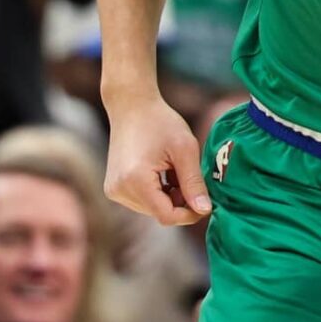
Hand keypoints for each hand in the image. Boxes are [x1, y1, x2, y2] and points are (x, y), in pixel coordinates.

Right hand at [103, 93, 211, 225]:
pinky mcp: (114, 187)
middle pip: (159, 213)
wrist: (131, 105)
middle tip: (190, 176)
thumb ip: (194, 183)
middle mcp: (120, 190)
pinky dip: (158, 192)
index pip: (167, 216)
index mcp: (135, 181)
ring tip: (174, 169)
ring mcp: (114, 190)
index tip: (206, 203)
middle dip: (180, 201)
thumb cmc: (160, 122)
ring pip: (152, 208)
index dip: (190, 214)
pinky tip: (163, 171)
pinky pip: (143, 200)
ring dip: (169, 196)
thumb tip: (205, 211)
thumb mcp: (185, 149)